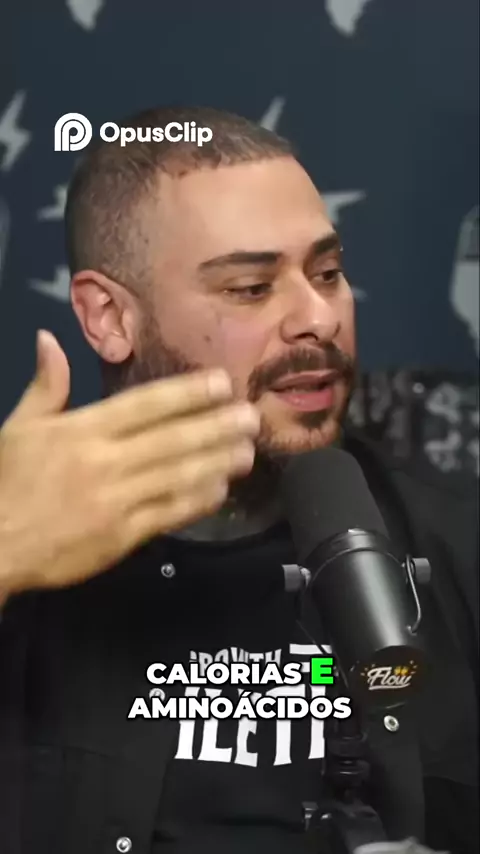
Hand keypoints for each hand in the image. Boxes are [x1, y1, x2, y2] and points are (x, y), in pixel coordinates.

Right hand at [0, 331, 259, 599]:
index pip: (145, 405)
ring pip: (178, 476)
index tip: (221, 383)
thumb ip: (45, 385)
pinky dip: (197, 501)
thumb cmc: (8, 482)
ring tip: (248, 451)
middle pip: (172, 439)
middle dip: (216, 426)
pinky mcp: (122, 536)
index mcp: (82, 430)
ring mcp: (116, 500)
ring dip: (217, 462)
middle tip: (252, 416)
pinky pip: (168, 514)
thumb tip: (49, 338)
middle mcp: (105, 461)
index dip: (187, 393)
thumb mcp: (18, 427)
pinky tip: (221, 489)